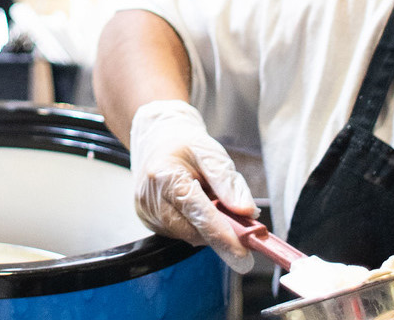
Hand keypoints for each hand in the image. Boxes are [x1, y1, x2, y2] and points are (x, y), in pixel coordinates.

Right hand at [129, 99, 256, 271]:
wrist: (156, 139)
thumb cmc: (184, 145)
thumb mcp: (211, 154)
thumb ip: (229, 183)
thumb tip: (247, 212)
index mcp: (166, 175)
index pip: (198, 213)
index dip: (223, 236)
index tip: (242, 253)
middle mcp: (151, 197)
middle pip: (192, 231)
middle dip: (218, 231)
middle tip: (236, 220)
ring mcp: (147, 212)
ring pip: (187, 236)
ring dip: (205, 228)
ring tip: (206, 200)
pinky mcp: (147, 220)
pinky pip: (178, 234)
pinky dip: (193, 226)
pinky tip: (192, 207)